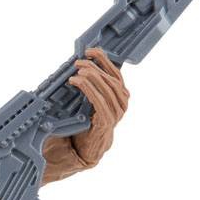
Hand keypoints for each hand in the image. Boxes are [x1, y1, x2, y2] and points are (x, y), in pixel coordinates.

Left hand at [69, 47, 129, 165]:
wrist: (88, 148)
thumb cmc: (89, 123)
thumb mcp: (92, 101)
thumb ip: (92, 86)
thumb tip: (80, 67)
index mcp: (121, 95)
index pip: (115, 72)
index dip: (103, 59)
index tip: (90, 50)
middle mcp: (122, 102)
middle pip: (110, 78)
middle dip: (94, 67)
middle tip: (78, 62)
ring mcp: (117, 112)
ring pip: (106, 87)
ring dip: (90, 76)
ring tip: (76, 70)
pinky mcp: (107, 120)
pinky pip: (99, 100)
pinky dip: (87, 88)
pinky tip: (77, 82)